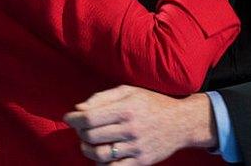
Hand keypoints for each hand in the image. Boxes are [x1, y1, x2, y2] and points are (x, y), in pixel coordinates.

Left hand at [63, 86, 215, 164]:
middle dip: (80, 133)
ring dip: (86, 150)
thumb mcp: (130, 91)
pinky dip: (100, 165)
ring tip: (87, 143)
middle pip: (91, 136)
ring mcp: (136, 147)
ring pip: (99, 154)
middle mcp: (131, 128)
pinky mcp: (141, 162)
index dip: (74, 119)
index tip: (69, 118)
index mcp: (127, 108)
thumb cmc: (153, 103)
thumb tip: (79, 108)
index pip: (90, 117)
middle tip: (81, 129)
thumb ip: (103, 97)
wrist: (182, 123)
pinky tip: (100, 156)